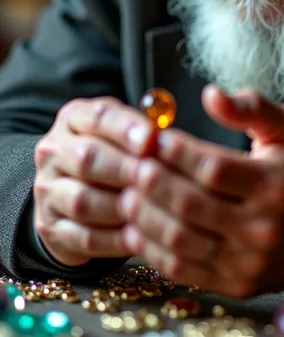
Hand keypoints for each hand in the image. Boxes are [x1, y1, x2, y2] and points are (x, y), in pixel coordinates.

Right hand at [33, 96, 155, 265]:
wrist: (72, 191)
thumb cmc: (111, 154)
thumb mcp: (123, 132)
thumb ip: (143, 132)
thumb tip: (165, 141)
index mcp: (74, 119)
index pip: (98, 116)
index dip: (126, 128)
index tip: (150, 139)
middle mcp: (54, 151)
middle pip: (86, 158)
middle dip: (125, 169)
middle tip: (153, 178)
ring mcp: (48, 190)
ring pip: (82, 200)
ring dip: (121, 207)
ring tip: (151, 209)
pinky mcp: (50, 226)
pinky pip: (84, 236)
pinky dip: (115, 239)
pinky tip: (139, 236)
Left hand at [117, 85, 283, 295]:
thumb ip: (250, 107)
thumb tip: (210, 95)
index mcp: (276, 184)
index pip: (213, 168)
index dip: (177, 152)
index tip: (155, 136)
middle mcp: (264, 227)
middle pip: (190, 204)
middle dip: (153, 181)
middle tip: (133, 161)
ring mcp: (249, 261)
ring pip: (180, 239)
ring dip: (145, 214)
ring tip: (128, 189)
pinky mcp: (236, 284)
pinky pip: (182, 269)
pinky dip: (152, 247)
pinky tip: (139, 224)